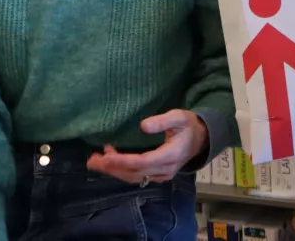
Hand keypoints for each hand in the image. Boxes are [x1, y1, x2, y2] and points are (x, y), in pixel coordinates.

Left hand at [87, 110, 208, 183]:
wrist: (201, 139)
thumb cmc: (188, 125)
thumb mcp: (179, 116)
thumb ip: (162, 121)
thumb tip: (143, 125)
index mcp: (170, 155)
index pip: (143, 162)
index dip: (123, 160)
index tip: (106, 156)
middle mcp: (165, 169)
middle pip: (134, 173)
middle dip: (112, 168)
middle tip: (92, 160)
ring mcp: (162, 175)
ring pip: (134, 177)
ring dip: (114, 171)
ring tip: (96, 161)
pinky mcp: (158, 176)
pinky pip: (137, 177)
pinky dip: (122, 171)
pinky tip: (111, 163)